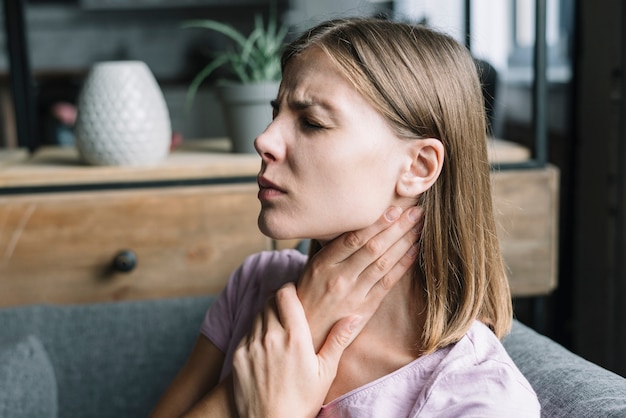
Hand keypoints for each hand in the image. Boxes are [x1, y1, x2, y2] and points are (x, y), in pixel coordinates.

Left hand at [232, 283, 356, 417]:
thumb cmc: (302, 401)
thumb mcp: (326, 372)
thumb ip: (338, 340)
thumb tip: (353, 317)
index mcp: (294, 336)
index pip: (285, 294)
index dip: (289, 290)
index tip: (295, 296)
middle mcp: (270, 336)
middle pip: (269, 301)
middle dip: (278, 302)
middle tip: (287, 312)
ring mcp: (251, 345)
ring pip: (257, 315)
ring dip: (266, 316)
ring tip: (278, 330)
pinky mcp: (238, 355)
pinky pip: (246, 333)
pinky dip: (255, 333)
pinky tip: (265, 347)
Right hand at [297, 206, 421, 350]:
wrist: (305, 332)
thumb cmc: (309, 294)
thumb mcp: (312, 267)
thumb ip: (334, 249)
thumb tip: (358, 224)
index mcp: (324, 264)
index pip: (353, 238)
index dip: (376, 222)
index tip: (394, 208)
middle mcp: (339, 277)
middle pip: (373, 247)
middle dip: (397, 227)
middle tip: (416, 210)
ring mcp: (354, 294)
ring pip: (383, 263)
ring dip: (404, 242)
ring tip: (419, 226)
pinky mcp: (365, 308)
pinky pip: (387, 283)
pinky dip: (402, 265)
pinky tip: (414, 251)